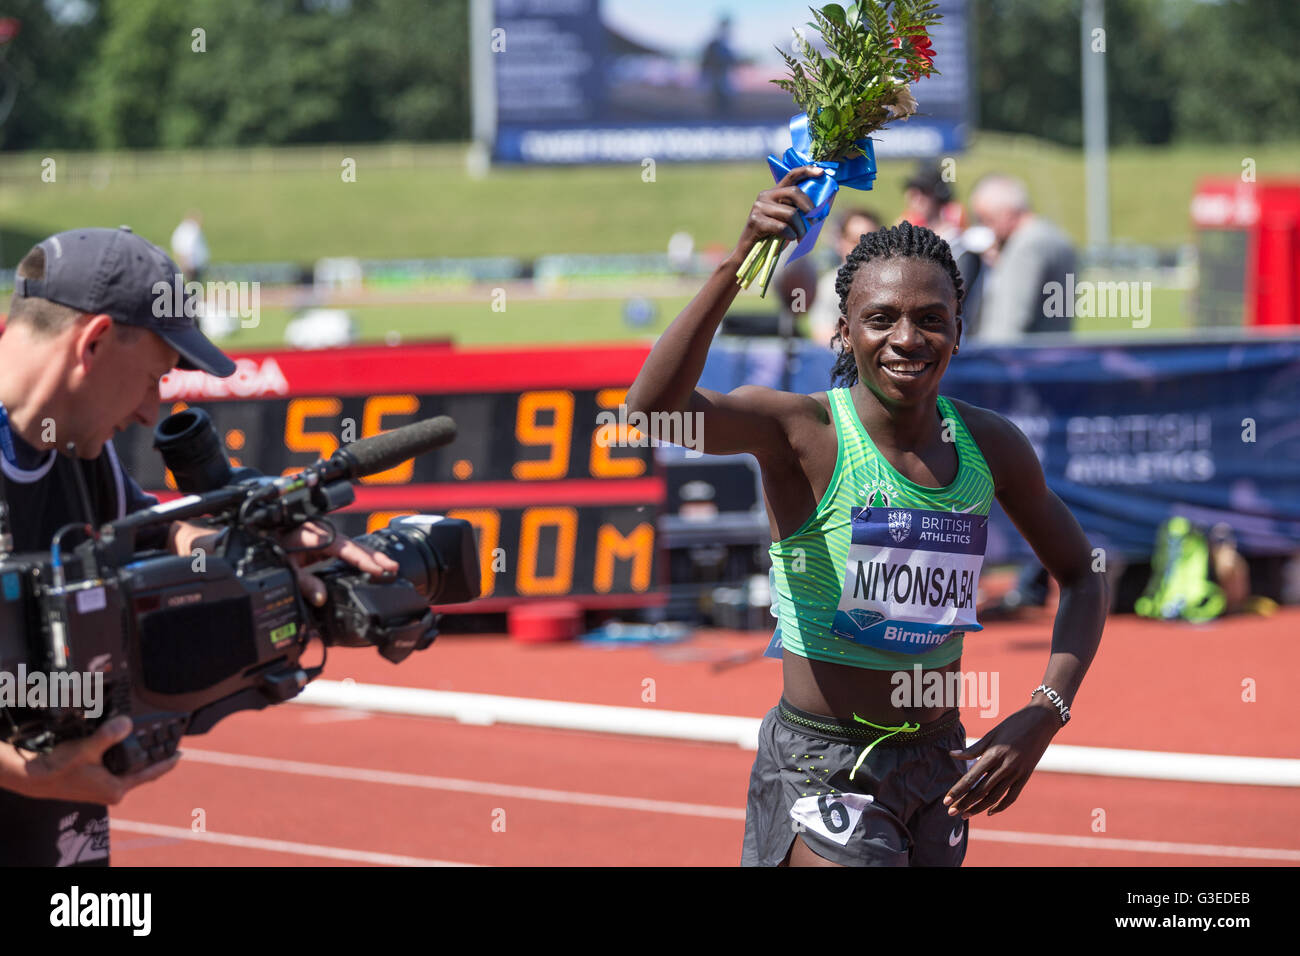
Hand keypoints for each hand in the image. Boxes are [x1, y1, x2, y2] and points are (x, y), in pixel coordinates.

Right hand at [2, 716, 179, 803]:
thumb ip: (108, 736)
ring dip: (139, 756)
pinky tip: (127, 745)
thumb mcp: (86, 749)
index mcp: (116, 789)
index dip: (167, 762)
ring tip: (152, 739)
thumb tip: (127, 723)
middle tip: (168, 739)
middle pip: (142, 771)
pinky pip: (118, 768)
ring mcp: (104, 788)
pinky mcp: (96, 782)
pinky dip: (125, 756)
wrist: (34, 778)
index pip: (150, 773)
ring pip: (130, 769)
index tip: (181, 752)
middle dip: (154, 756)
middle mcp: (113, 791)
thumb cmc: (59, 768)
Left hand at [278, 520, 399, 607]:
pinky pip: (349, 551)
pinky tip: (371, 567)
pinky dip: (362, 558)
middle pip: (355, 546)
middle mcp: (326, 534)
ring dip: (372, 557)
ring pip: (354, 547)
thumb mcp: (286, 567)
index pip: (345, 549)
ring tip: (390, 568)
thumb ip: (303, 583)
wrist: (266, 535)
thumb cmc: (275, 547)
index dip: (362, 560)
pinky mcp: (328, 545)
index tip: (378, 570)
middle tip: (394, 569)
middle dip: (376, 557)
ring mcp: (328, 538)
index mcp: (317, 536)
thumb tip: (321, 598)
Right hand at [735, 166, 822, 252]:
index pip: (791, 175)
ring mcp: (759, 207)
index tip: (821, 172)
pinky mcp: (756, 220)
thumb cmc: (772, 238)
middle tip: (813, 222)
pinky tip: (789, 239)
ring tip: (800, 237)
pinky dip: (790, 235)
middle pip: (794, 192)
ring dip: (801, 228)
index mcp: (774, 193)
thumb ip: (798, 211)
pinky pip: (782, 227)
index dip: (807, 171)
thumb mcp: (787, 221)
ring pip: (791, 213)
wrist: (749, 254)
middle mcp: (765, 196)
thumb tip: (819, 211)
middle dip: (808, 208)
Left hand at [943, 703, 1059, 818]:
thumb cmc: (1013, 724)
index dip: (958, 791)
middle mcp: (1005, 766)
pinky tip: (989, 811)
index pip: (972, 778)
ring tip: (965, 814)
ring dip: (978, 808)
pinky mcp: (1026, 776)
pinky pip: (1012, 796)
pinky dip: (1000, 806)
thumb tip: (952, 755)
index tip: (946, 800)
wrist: (1042, 720)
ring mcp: (1017, 773)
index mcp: (994, 754)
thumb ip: (973, 749)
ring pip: (995, 797)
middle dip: (964, 803)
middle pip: (981, 791)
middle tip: (951, 812)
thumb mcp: (992, 734)